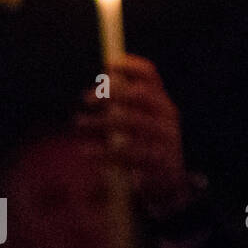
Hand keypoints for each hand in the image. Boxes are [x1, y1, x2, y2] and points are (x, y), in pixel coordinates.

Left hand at [75, 55, 196, 218]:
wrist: (168, 184)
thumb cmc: (144, 146)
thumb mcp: (137, 122)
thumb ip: (124, 101)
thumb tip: (107, 71)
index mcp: (161, 103)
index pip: (151, 77)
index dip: (131, 66)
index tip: (108, 64)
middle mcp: (168, 118)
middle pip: (141, 95)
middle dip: (112, 92)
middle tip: (86, 98)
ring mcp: (166, 141)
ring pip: (133, 123)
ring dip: (101, 120)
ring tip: (79, 122)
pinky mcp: (159, 164)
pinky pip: (128, 154)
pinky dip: (104, 152)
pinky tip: (86, 152)